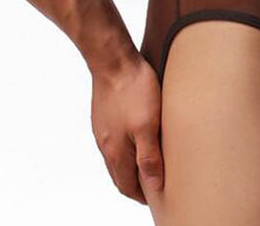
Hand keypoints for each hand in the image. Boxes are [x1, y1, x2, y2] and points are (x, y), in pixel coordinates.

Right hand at [90, 52, 163, 204]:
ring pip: (116, 157)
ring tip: (148, 163)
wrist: (113, 60)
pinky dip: (126, 148)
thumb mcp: (148, 125)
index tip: (156, 197)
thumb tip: (153, 186)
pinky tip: (137, 138)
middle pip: (120, 174)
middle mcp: (106, 144)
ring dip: (131, 165)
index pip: (127, 186)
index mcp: (115, 152)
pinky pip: (114, 140)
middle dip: (136, 184)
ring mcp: (103, 129)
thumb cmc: (133, 90)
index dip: (142, 195)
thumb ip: (149, 157)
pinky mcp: (104, 115)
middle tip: (154, 185)